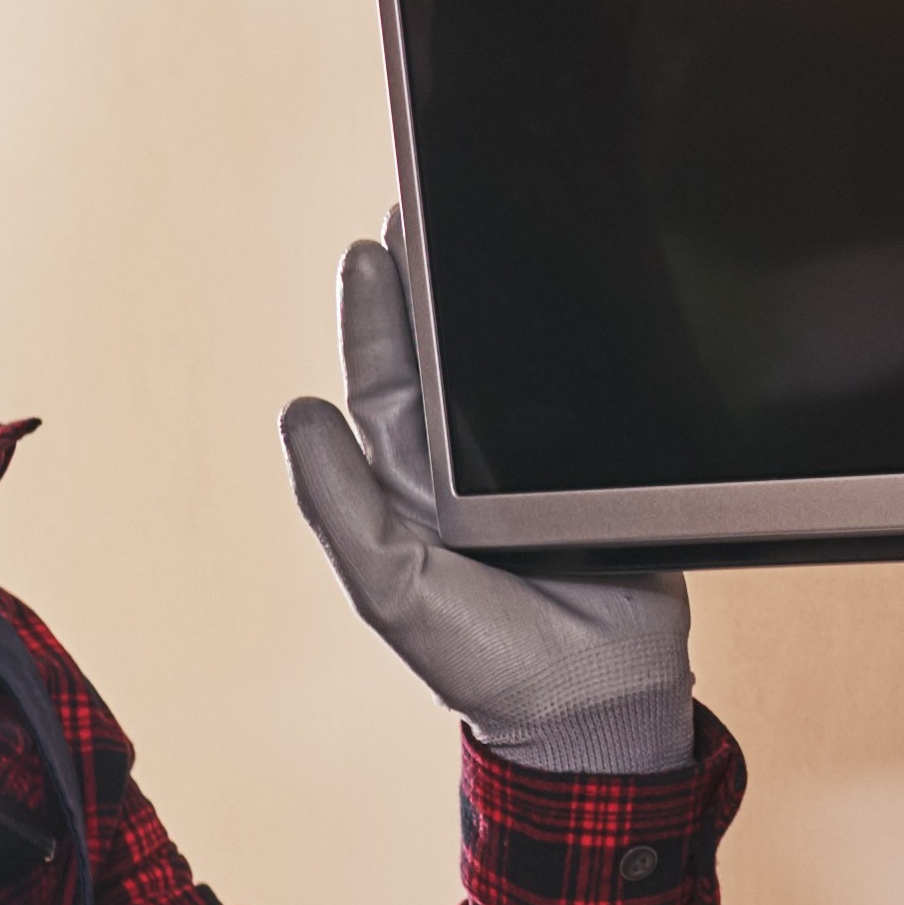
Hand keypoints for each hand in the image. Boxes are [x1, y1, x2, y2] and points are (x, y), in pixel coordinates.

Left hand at [282, 231, 701, 772]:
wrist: (595, 701)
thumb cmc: (486, 661)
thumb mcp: (392, 587)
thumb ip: (343, 506)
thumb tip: (297, 412)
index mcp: (413, 486)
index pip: (387, 378)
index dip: (377, 310)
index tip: (375, 241)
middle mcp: (469, 462)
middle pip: (446, 351)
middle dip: (433, 279)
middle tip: (427, 203)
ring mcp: (539, 459)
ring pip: (514, 361)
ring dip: (502, 299)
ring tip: (487, 227)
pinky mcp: (605, 464)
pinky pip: (591, 390)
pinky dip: (582, 345)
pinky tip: (581, 293)